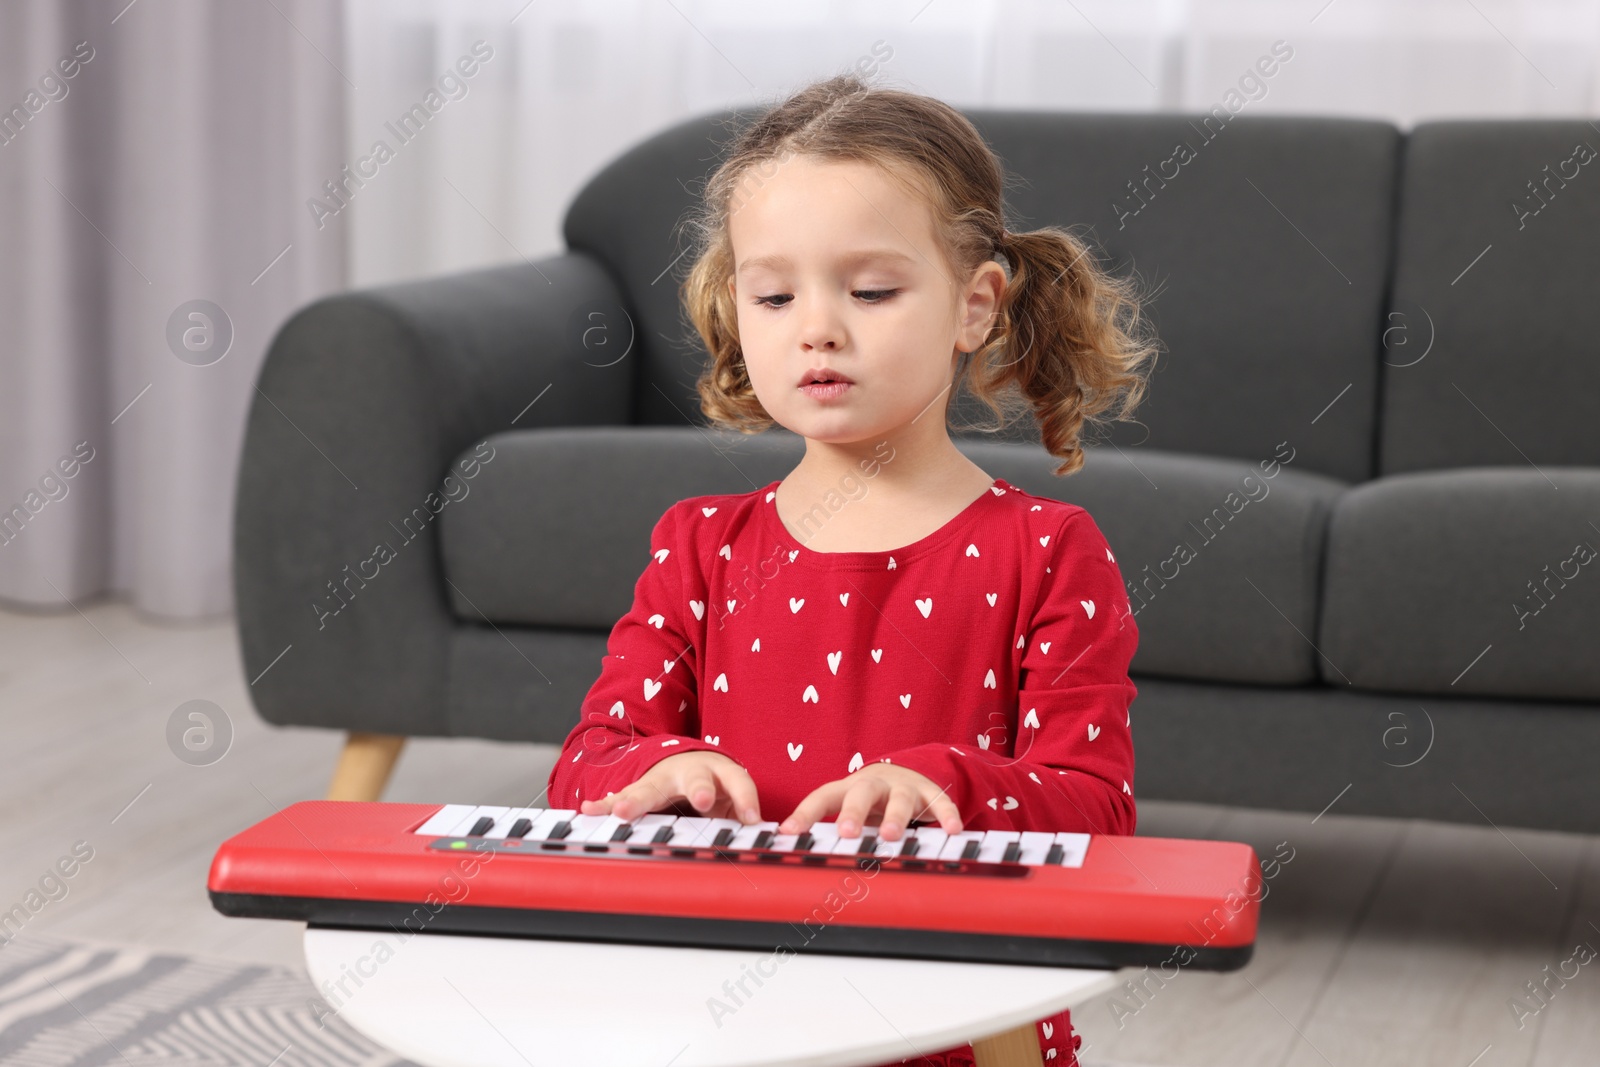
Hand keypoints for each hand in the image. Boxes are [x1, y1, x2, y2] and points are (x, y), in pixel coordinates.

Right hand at [579, 750, 761, 823]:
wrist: (684, 759)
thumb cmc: (714, 784)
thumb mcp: (732, 797)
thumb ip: (743, 814)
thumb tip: (761, 836)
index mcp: (720, 773)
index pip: (738, 781)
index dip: (746, 798)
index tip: (752, 819)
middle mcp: (692, 772)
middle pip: (697, 779)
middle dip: (700, 789)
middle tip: (703, 799)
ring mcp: (663, 779)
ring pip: (651, 789)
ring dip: (637, 800)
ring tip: (623, 812)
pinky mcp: (640, 789)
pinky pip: (620, 798)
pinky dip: (605, 806)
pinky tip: (589, 810)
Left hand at [779, 762, 961, 839]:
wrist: (908, 771)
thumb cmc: (869, 800)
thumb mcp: (848, 808)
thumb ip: (827, 829)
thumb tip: (793, 854)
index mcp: (847, 789)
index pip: (821, 797)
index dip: (804, 813)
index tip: (788, 833)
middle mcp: (874, 785)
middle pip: (861, 792)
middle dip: (853, 812)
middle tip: (847, 833)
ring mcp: (903, 786)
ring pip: (899, 798)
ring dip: (895, 816)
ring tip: (891, 836)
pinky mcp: (930, 791)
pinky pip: (940, 801)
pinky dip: (946, 815)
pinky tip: (952, 831)